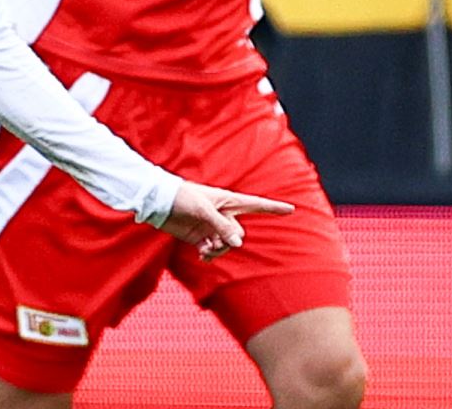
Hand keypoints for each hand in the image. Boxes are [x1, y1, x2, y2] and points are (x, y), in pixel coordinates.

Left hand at [158, 181, 293, 260]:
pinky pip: (213, 251)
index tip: (292, 209)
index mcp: (228, 201)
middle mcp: (223, 215)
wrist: (159, 203)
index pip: (257, 204)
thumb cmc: (182, 197)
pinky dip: (210, 255)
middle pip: (239, 234)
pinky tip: (202, 255)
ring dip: (219, 250)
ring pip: (227, 245)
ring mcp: (212, 227)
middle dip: (230, 241)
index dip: (274, 208)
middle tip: (215, 241)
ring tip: (206, 250)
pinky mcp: (201, 237)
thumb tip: (237, 244)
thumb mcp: (203, 209)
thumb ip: (221, 226)